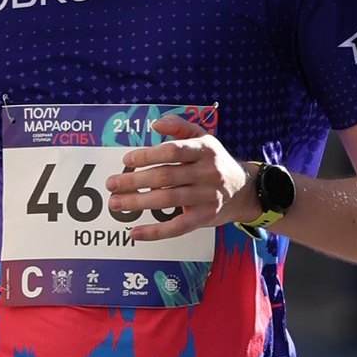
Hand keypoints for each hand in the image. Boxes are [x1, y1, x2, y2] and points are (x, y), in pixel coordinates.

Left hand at [107, 132, 253, 238]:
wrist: (245, 191)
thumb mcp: (204, 138)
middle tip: (111, 184)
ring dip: (137, 202)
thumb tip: (156, 124)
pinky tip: (135, 232)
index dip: (148, 155)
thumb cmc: (216, 162)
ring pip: (167, 200)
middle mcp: (207, 173)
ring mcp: (207, 197)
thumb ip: (180, 126)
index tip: (127, 160)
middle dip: (134, 181)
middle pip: (165, 176)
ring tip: (115, 203)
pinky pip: (177, 227)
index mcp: (204, 150)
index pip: (172, 151)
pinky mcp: (205, 218)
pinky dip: (155, 232)